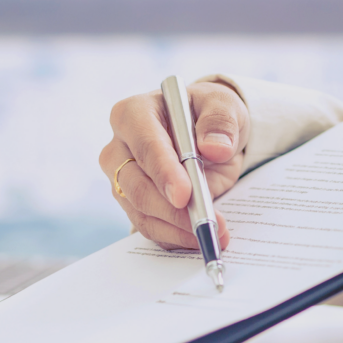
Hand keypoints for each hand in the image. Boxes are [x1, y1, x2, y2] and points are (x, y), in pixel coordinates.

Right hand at [99, 81, 248, 249]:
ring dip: (176, 228)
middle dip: (170, 209)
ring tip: (212, 233)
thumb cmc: (207, 114)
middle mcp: (119, 148)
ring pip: (140, 212)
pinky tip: (199, 237)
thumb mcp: (223, 105)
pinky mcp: (133, 204)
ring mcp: (122, 179)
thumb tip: (215, 148)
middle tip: (205, 222)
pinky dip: (175, 237)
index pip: (145, 146)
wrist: (205, 133)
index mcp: (133, 114)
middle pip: (135, 186)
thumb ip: (220, 121)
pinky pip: (149, 226)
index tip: (184, 195)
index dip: (163, 172)